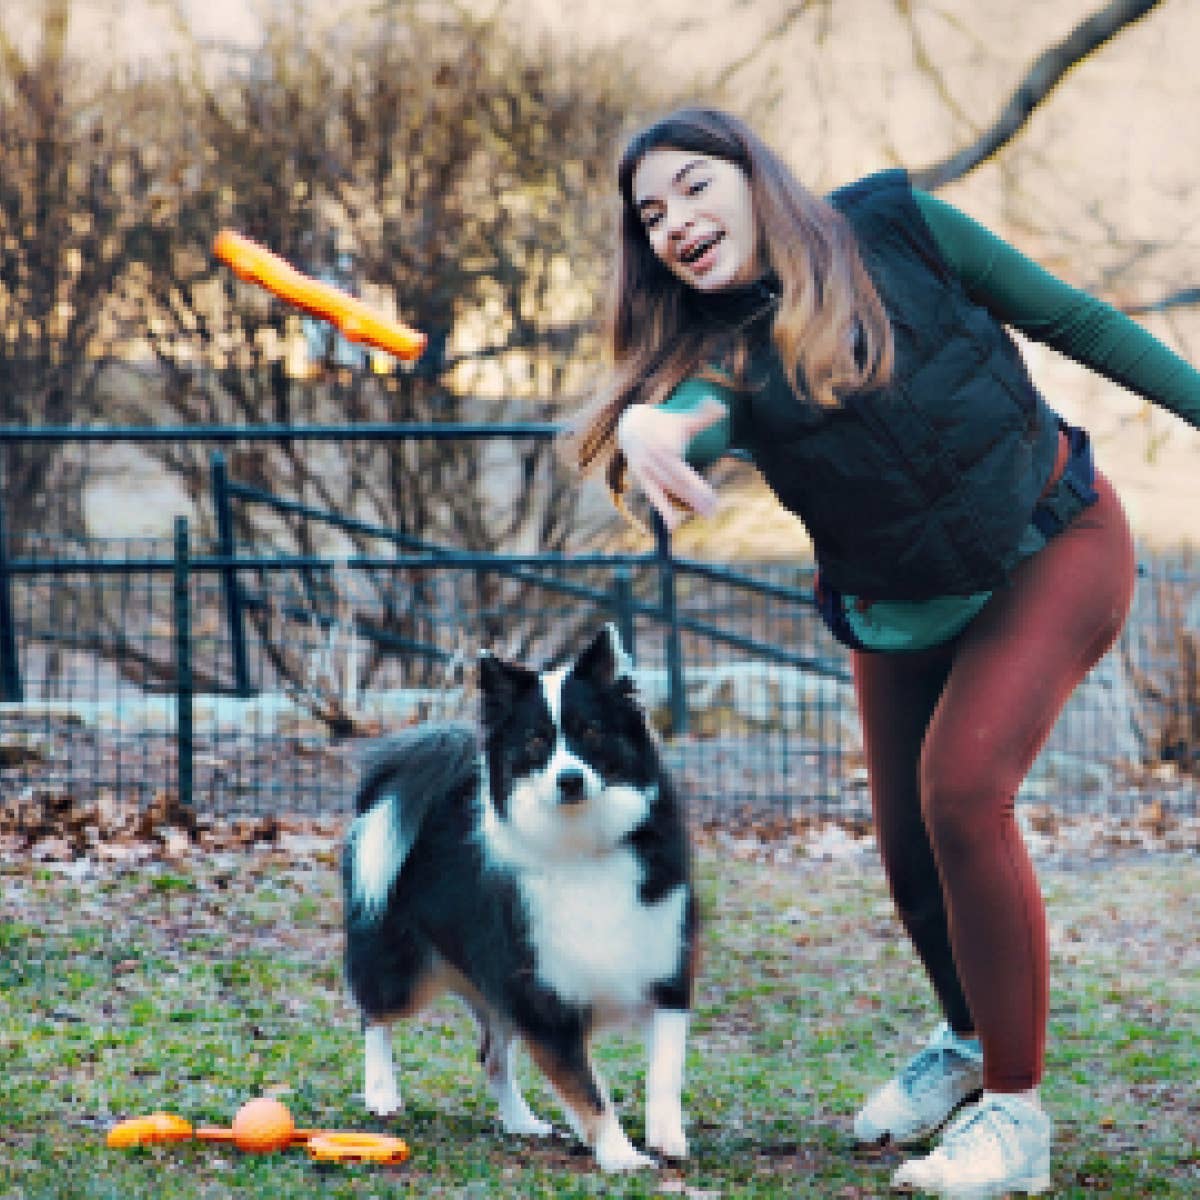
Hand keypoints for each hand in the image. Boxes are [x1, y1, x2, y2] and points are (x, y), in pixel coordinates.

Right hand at [616, 401, 724, 530]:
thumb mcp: (683, 419)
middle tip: (713, 512)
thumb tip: (722, 407)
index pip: (685, 476)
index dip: (699, 490)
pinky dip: (663, 510)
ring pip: (668, 492)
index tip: (713, 500)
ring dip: (685, 505)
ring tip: (704, 515)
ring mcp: (646, 472)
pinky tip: (673, 526)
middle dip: (696, 500)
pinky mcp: (641, 479)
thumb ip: (703, 415)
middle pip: (678, 486)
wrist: (632, 424)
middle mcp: (654, 463)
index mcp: (665, 450)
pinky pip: (653, 496)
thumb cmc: (665, 423)